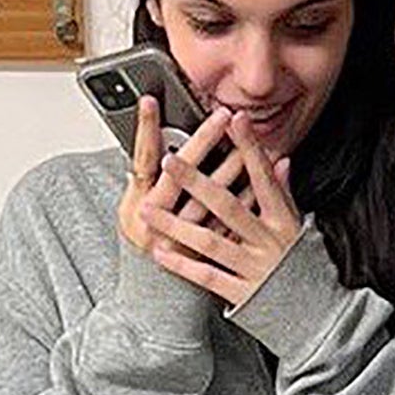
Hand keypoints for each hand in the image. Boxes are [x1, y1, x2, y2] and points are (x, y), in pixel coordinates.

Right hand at [118, 98, 246, 258]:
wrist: (156, 294)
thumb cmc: (148, 242)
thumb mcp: (136, 205)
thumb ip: (147, 173)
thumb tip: (156, 137)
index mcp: (138, 199)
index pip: (140, 156)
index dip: (144, 128)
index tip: (150, 100)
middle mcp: (154, 217)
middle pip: (177, 174)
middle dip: (201, 141)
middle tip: (221, 115)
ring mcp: (179, 237)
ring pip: (205, 200)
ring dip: (229, 170)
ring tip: (246, 145)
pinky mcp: (202, 252)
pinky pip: (226, 224)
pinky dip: (244, 201)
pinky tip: (259, 182)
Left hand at [138, 111, 301, 306]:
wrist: (317, 315)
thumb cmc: (303, 266)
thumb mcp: (298, 226)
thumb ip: (285, 194)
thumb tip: (280, 160)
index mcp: (282, 221)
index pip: (263, 177)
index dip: (248, 148)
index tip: (233, 120)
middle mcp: (267, 241)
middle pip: (228, 206)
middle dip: (197, 181)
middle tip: (169, 160)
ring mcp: (254, 268)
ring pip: (210, 242)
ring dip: (176, 224)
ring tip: (148, 209)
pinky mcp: (242, 293)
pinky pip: (207, 277)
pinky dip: (183, 265)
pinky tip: (160, 252)